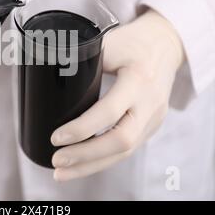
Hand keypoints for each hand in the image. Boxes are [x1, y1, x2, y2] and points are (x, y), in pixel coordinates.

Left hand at [50, 9, 184, 180]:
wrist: (166, 43)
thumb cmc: (134, 41)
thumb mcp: (109, 43)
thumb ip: (83, 60)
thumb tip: (48, 75)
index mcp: (138, 79)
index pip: (109, 112)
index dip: (81, 129)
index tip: (56, 138)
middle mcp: (150, 103)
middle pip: (121, 141)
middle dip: (86, 156)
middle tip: (57, 160)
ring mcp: (154, 117)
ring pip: (125, 152)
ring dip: (92, 165)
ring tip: (62, 173)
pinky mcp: (151, 125)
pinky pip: (128, 149)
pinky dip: (103, 159)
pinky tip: (83, 165)